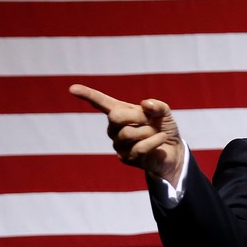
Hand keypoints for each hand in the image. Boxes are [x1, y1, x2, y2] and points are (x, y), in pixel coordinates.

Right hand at [69, 84, 184, 185]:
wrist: (173, 151)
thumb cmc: (163, 127)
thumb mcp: (164, 113)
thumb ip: (157, 106)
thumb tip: (145, 104)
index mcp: (120, 111)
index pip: (100, 102)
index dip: (87, 94)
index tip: (72, 88)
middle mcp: (114, 128)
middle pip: (115, 116)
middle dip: (137, 116)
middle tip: (150, 120)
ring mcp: (118, 144)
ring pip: (128, 133)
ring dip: (148, 131)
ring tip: (155, 132)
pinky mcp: (125, 158)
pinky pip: (140, 147)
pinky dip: (154, 141)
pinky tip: (161, 139)